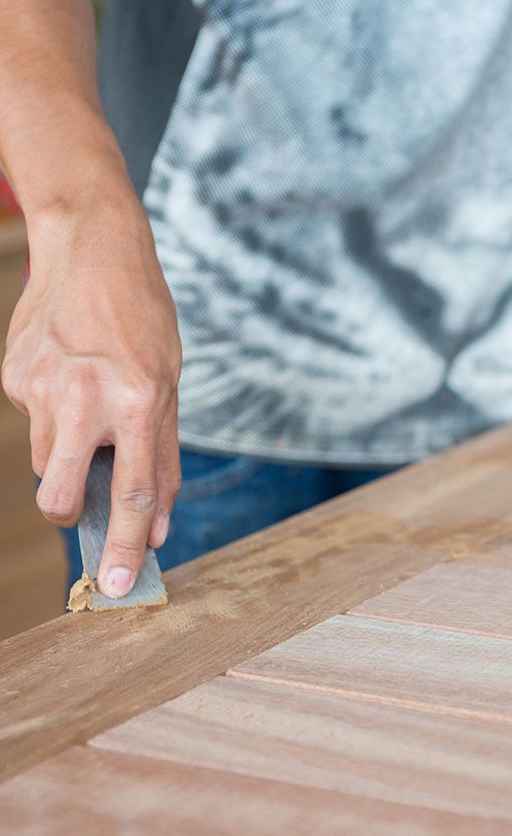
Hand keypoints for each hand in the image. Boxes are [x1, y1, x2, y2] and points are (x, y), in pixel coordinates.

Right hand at [2, 190, 181, 597]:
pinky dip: (51, 416)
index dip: (127, 547)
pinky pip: (31, 423)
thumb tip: (156, 528)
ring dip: (66, 458)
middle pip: (61, 499)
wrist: (93, 248)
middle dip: (72, 517)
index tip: (119, 587)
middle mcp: (86, 398)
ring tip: (87, 411)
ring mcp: (41, 387)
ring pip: (44, 464)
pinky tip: (67, 376)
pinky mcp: (12, 376)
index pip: (134, 494)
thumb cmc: (144, 322)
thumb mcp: (172, 385)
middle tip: (85, 507)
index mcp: (139, 401)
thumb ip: (163, 458)